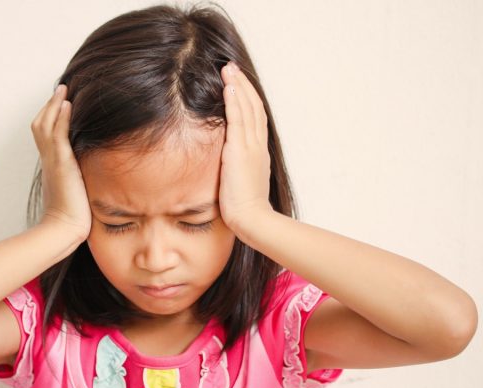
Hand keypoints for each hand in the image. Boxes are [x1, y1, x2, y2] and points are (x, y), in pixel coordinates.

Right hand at [30, 84, 90, 239]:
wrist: (65, 229)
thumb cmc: (74, 216)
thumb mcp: (78, 191)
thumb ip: (81, 178)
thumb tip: (94, 175)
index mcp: (52, 166)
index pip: (47, 136)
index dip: (51, 119)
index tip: (61, 105)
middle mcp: (49, 160)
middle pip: (41, 125)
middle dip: (49, 106)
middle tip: (61, 90)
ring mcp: (53, 161)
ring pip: (46, 125)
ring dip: (54, 105)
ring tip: (63, 90)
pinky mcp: (61, 163)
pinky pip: (58, 134)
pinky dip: (61, 118)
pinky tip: (68, 104)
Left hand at [218, 61, 272, 232]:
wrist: (252, 219)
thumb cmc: (244, 208)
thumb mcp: (242, 182)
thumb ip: (237, 168)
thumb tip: (228, 165)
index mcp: (259, 152)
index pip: (255, 118)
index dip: (248, 99)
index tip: (238, 84)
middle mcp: (258, 145)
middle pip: (254, 107)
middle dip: (243, 86)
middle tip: (232, 68)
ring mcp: (251, 147)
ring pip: (247, 109)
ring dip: (238, 86)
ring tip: (228, 69)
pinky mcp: (240, 151)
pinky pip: (238, 120)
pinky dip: (234, 102)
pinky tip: (228, 87)